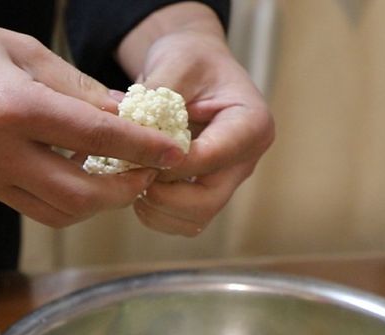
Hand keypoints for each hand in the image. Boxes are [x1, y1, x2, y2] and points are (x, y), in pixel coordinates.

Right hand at [0, 0, 187, 226]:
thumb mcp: (20, 49)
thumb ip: (74, 87)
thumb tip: (124, 111)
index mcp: (13, 108)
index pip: (95, 138)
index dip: (141, 148)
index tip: (174, 152)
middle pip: (80, 197)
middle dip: (123, 191)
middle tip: (147, 173)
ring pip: (56, 212)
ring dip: (94, 203)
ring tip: (115, 178)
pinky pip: (30, 205)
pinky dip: (62, 197)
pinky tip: (75, 175)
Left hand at [116, 3, 274, 235]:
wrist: (192, 71)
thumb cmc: (189, 62)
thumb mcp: (175, 62)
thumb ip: (158, 94)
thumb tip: (133, 127)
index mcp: (251, 124)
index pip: (213, 156)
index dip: (172, 162)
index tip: (142, 155)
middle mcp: (245, 160)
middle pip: (208, 201)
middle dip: (163, 194)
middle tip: (133, 173)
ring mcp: (227, 181)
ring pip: (195, 219)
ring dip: (157, 209)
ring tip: (133, 180)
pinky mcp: (208, 195)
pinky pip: (183, 222)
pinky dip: (156, 214)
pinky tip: (138, 188)